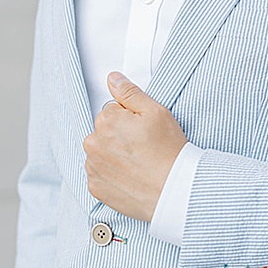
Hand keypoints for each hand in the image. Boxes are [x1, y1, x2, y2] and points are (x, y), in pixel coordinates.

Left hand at [84, 73, 188, 221]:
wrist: (174, 188)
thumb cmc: (168, 150)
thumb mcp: (156, 112)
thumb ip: (130, 93)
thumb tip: (113, 79)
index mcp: (106, 121)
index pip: (113, 111)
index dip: (131, 119)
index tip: (145, 131)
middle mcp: (93, 143)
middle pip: (104, 133)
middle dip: (120, 136)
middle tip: (144, 147)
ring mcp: (93, 167)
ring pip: (101, 154)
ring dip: (115, 156)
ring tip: (139, 163)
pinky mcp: (96, 187)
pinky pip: (101, 175)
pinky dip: (113, 175)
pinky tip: (132, 176)